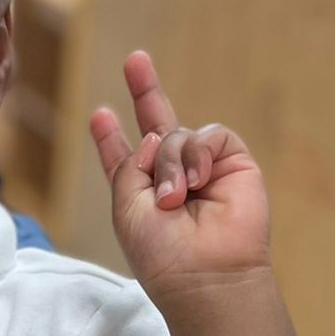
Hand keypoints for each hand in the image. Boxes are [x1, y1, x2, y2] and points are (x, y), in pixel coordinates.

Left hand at [89, 51, 269, 305]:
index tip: (100, 115)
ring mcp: (203, 169)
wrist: (206, 276)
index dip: (111, 138)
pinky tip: (197, 182)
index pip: (125, 158)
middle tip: (134, 59)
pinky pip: (210, 135)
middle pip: (158, 125)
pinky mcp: (234, 163)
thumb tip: (158, 134)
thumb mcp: (126, 208)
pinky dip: (198, 154)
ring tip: (174, 199)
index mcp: (141, 192)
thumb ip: (129, 165)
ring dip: (170, 164)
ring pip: (177, 134)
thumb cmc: (162, 254)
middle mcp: (172, 176)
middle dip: (145, 91)